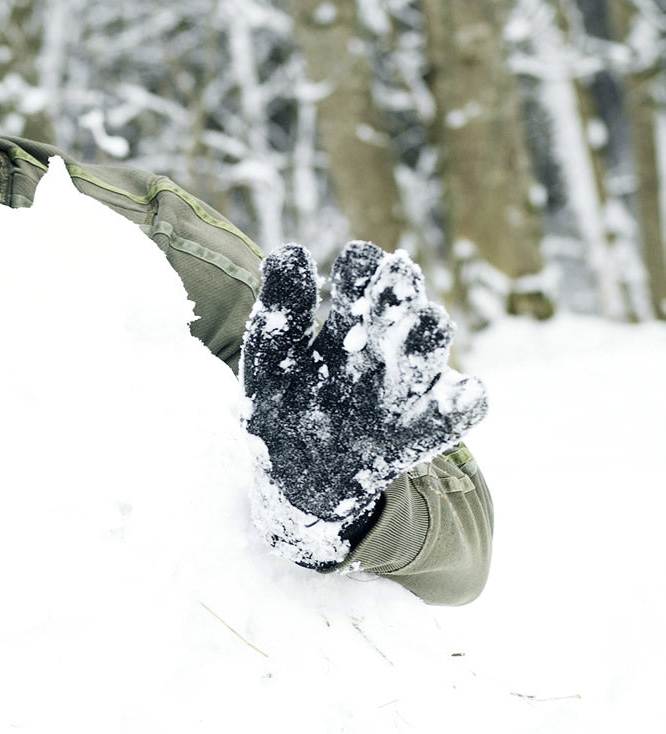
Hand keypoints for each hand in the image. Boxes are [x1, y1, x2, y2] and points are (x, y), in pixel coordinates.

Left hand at [240, 241, 486, 566]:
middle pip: (400, 306)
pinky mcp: (412, 439)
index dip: (363, 266)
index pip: (362, 277)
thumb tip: (290, 251)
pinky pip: (451, 420)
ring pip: (431, 349)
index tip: (358, 256)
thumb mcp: (271, 358)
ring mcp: (402, 392)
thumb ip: (282, 310)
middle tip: (397, 272)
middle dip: (399, 290)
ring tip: (428, 319)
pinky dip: (462, 405)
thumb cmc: (278, 410)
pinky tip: (463, 393)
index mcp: (346, 322)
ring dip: (430, 334)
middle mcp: (382, 349)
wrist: (292, 482)